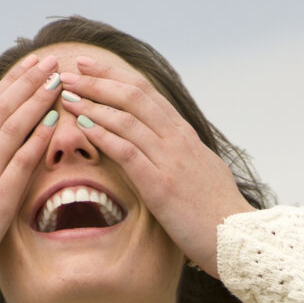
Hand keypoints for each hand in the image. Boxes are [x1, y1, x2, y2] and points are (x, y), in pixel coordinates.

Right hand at [0, 52, 63, 302]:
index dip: (9, 88)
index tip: (28, 68)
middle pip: (0, 110)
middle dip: (25, 82)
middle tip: (48, 59)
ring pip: (10, 128)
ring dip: (35, 99)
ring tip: (56, 78)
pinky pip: (19, 163)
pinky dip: (37, 138)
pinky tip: (54, 120)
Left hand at [50, 51, 252, 276]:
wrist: (236, 237)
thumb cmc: (216, 210)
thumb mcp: (200, 170)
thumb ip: (180, 153)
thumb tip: (164, 143)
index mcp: (184, 134)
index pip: (146, 93)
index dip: (114, 76)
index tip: (88, 65)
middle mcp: (177, 139)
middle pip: (133, 96)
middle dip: (97, 80)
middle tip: (69, 71)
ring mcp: (170, 160)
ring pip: (127, 119)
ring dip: (93, 104)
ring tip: (67, 96)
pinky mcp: (161, 185)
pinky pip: (127, 152)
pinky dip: (102, 135)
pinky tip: (82, 127)